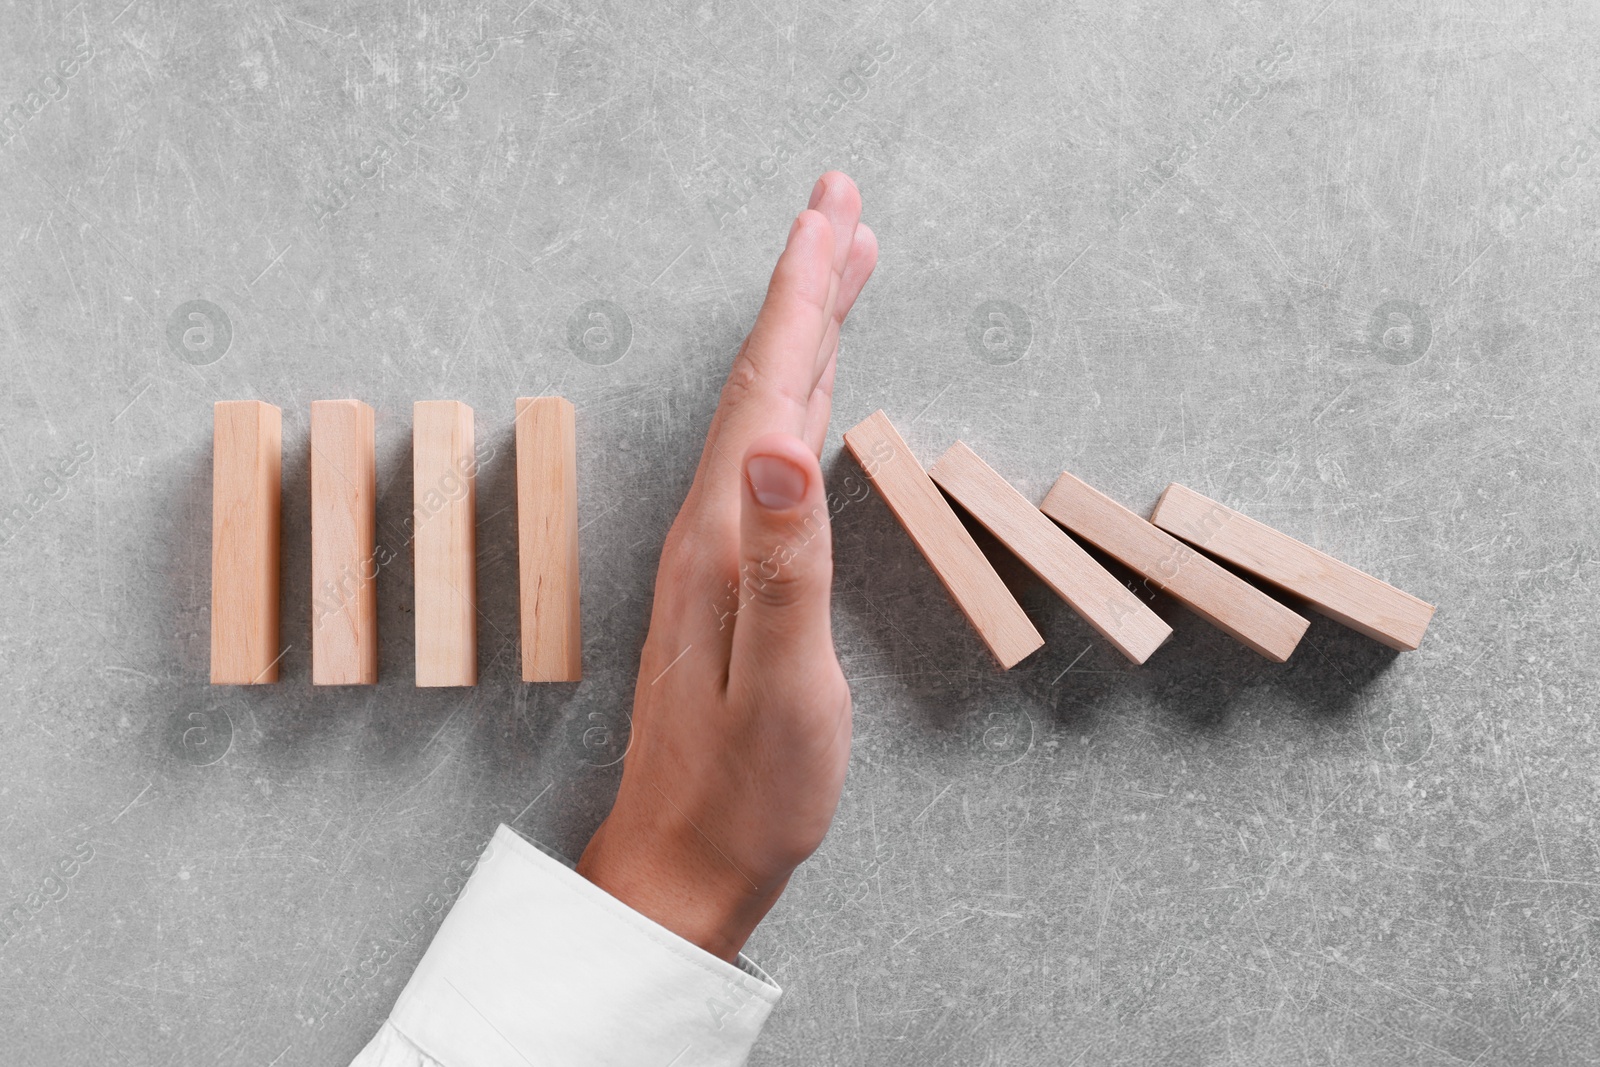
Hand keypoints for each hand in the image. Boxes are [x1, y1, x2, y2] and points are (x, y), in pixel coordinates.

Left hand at [577, 172, 878, 961]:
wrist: (685, 860)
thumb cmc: (747, 788)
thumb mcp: (784, 684)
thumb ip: (785, 564)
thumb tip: (783, 445)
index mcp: (726, 537)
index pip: (768, 391)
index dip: (802, 298)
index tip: (829, 215)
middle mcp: (713, 527)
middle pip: (763, 380)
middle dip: (802, 286)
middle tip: (837, 205)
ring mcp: (718, 550)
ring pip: (766, 412)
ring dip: (802, 334)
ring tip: (839, 270)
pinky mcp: (731, 577)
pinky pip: (768, 459)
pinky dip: (797, 402)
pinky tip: (813, 397)